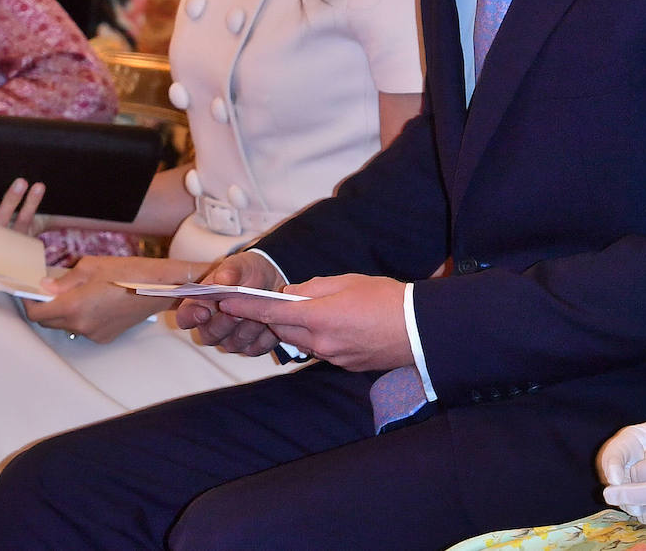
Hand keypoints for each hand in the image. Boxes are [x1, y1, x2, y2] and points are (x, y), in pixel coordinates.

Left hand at [26, 255, 194, 342]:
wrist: (162, 288)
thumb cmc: (130, 271)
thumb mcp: (92, 266)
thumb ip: (64, 279)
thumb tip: (45, 287)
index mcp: (74, 306)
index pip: (37, 312)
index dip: (28, 301)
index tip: (28, 290)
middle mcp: (81, 325)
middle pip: (49, 322)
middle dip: (45, 307)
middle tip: (49, 288)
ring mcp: (93, 334)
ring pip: (66, 325)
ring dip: (64, 311)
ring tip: (77, 293)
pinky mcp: (105, 337)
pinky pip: (83, 328)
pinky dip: (81, 317)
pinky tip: (95, 302)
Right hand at [175, 251, 285, 354]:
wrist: (272, 279)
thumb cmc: (248, 273)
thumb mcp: (240, 265)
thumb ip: (230, 271)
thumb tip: (223, 279)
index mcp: (200, 305)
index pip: (186, 317)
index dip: (191, 317)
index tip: (203, 312)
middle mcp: (212, 326)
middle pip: (210, 335)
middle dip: (225, 323)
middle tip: (238, 312)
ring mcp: (231, 339)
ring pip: (234, 343)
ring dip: (248, 328)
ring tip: (260, 311)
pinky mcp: (251, 347)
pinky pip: (256, 348)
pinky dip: (265, 335)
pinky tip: (272, 320)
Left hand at [215, 273, 412, 370]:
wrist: (419, 330)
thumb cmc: (387, 299)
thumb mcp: (349, 281)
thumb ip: (315, 287)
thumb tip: (292, 293)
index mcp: (320, 317)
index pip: (272, 313)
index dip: (247, 308)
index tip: (226, 302)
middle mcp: (321, 342)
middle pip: (285, 330)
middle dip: (278, 317)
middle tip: (279, 301)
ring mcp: (333, 357)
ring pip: (303, 341)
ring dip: (301, 327)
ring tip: (320, 310)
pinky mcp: (345, 364)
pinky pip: (322, 349)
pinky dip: (321, 336)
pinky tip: (341, 324)